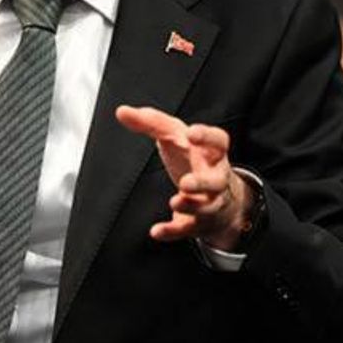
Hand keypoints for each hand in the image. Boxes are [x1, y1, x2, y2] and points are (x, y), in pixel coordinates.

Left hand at [115, 105, 252, 250]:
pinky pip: (186, 229)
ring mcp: (209, 202)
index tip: (192, 133)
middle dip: (203, 182)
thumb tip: (122, 111)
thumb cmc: (193, 159)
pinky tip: (157, 231)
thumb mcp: (175, 136)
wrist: (219, 197)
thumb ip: (151, 123)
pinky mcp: (197, 223)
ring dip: (191, 205)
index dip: (206, 136)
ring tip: (175, 200)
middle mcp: (215, 178)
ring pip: (206, 207)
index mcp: (210, 152)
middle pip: (216, 181)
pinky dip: (172, 231)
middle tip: (186, 181)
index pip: (218, 141)